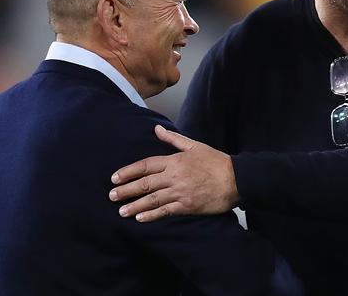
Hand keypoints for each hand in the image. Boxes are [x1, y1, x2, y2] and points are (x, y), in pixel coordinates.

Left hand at [109, 125, 239, 221]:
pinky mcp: (187, 206)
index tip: (115, 178)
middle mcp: (175, 176)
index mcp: (175, 160)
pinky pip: (166, 211)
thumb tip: (156, 129)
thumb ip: (173, 139)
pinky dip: (152, 215)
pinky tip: (140, 218)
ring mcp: (180, 192)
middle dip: (126, 190)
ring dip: (135, 205)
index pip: (146, 165)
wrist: (236, 179)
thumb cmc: (215, 161)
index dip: (129, 172)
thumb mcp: (194, 145)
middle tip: (111, 196)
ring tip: (121, 211)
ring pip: (153, 199)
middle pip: (145, 183)